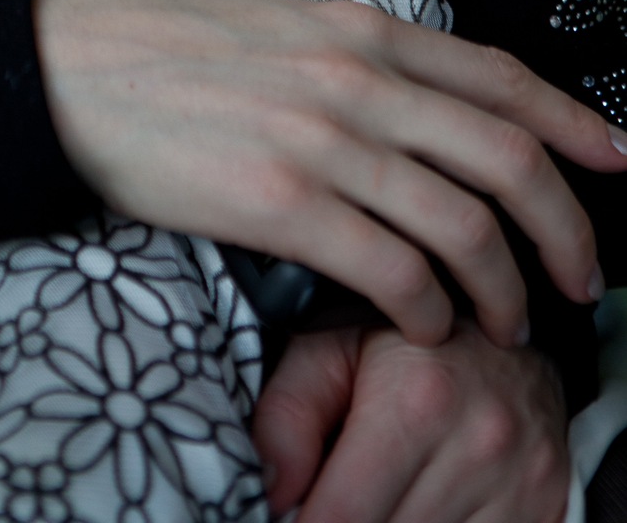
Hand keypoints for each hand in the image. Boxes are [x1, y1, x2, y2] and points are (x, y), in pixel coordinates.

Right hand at [33, 0, 626, 345]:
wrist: (72, 73)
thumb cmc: (172, 53)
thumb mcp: (285, 28)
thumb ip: (363, 60)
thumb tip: (436, 112)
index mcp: (361, 30)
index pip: (501, 79)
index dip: (574, 126)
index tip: (614, 165)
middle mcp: (357, 78)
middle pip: (506, 159)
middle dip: (563, 231)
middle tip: (577, 279)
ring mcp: (321, 138)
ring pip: (462, 225)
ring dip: (501, 288)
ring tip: (502, 320)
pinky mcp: (279, 201)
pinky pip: (391, 269)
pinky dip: (427, 309)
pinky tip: (423, 323)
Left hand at [252, 322, 569, 521]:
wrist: (503, 321)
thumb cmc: (400, 338)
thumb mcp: (330, 347)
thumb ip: (289, 413)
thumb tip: (273, 491)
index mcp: (416, 401)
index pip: (345, 515)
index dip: (306, 522)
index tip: (291, 514)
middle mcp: (480, 445)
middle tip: (335, 498)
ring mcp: (524, 481)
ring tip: (377, 498)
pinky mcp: (549, 507)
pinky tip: (417, 507)